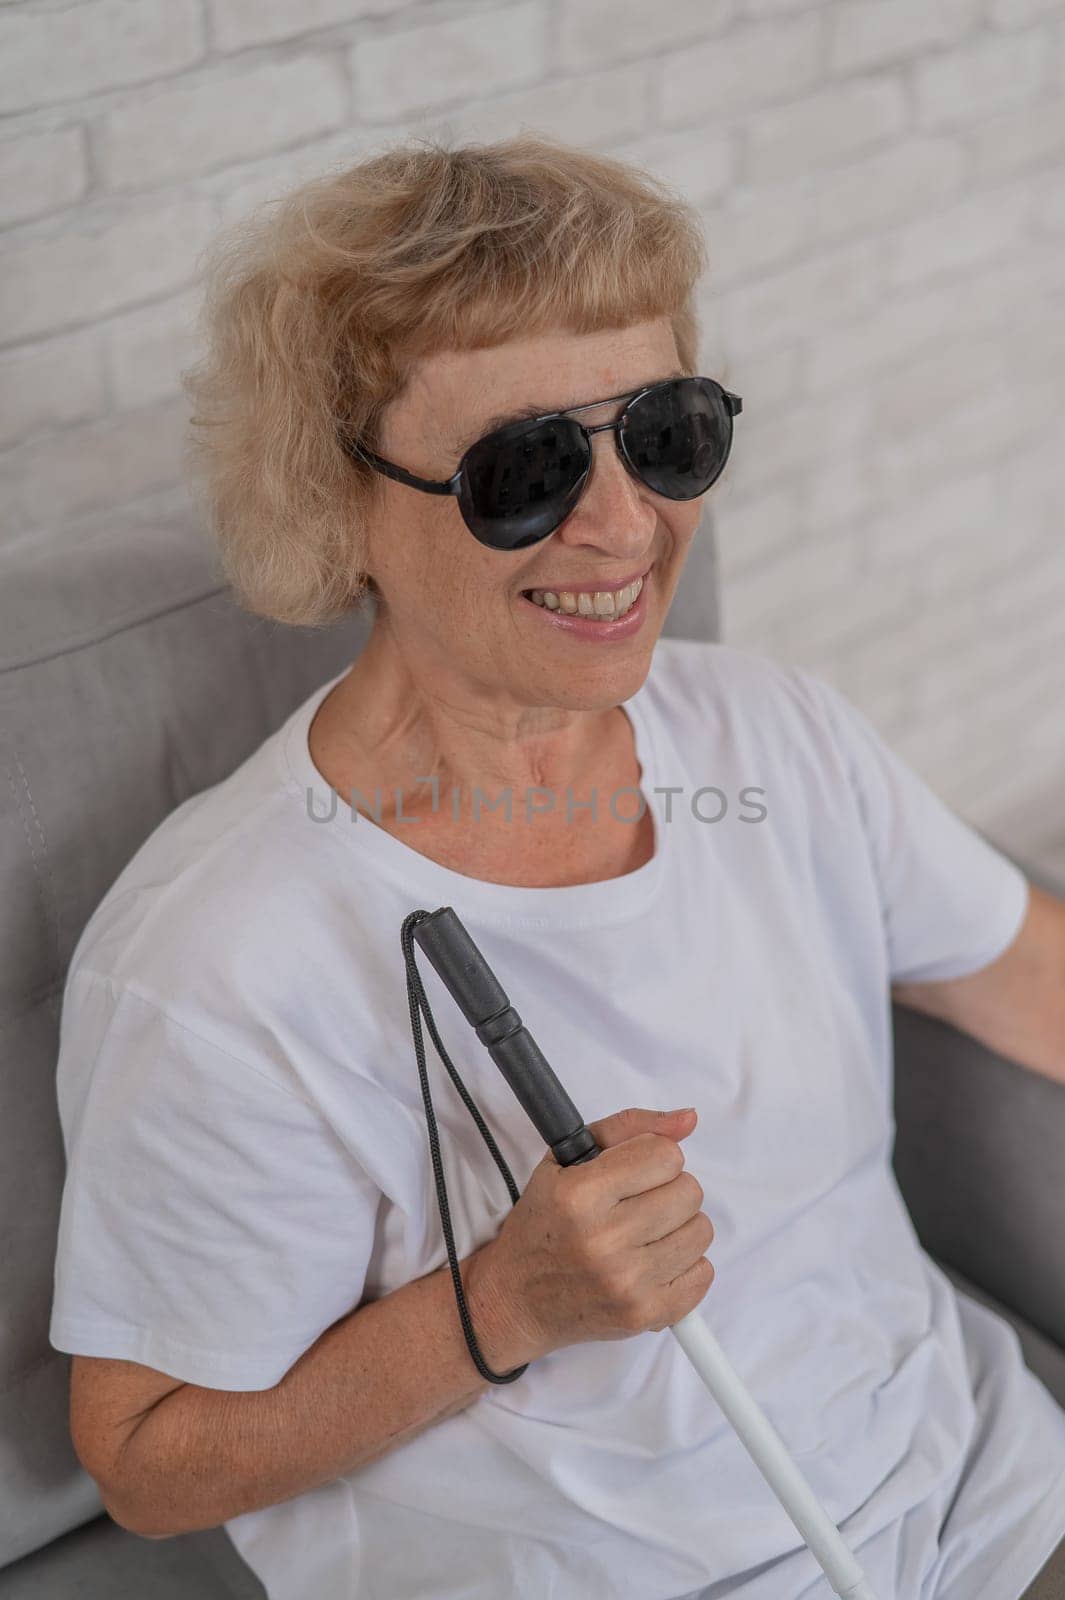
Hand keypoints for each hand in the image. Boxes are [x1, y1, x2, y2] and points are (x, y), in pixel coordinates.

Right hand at [477, 1106, 713, 1364]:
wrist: (519, 1298)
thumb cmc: (544, 1223)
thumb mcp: (567, 1159)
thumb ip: (629, 1128)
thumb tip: (689, 1118)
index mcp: (581, 1195)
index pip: (666, 1156)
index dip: (655, 1157)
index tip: (637, 1171)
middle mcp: (605, 1240)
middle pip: (689, 1192)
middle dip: (669, 1189)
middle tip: (639, 1202)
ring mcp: (627, 1283)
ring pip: (701, 1231)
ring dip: (679, 1226)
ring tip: (646, 1232)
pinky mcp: (645, 1315)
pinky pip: (703, 1274)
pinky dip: (685, 1264)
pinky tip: (653, 1260)